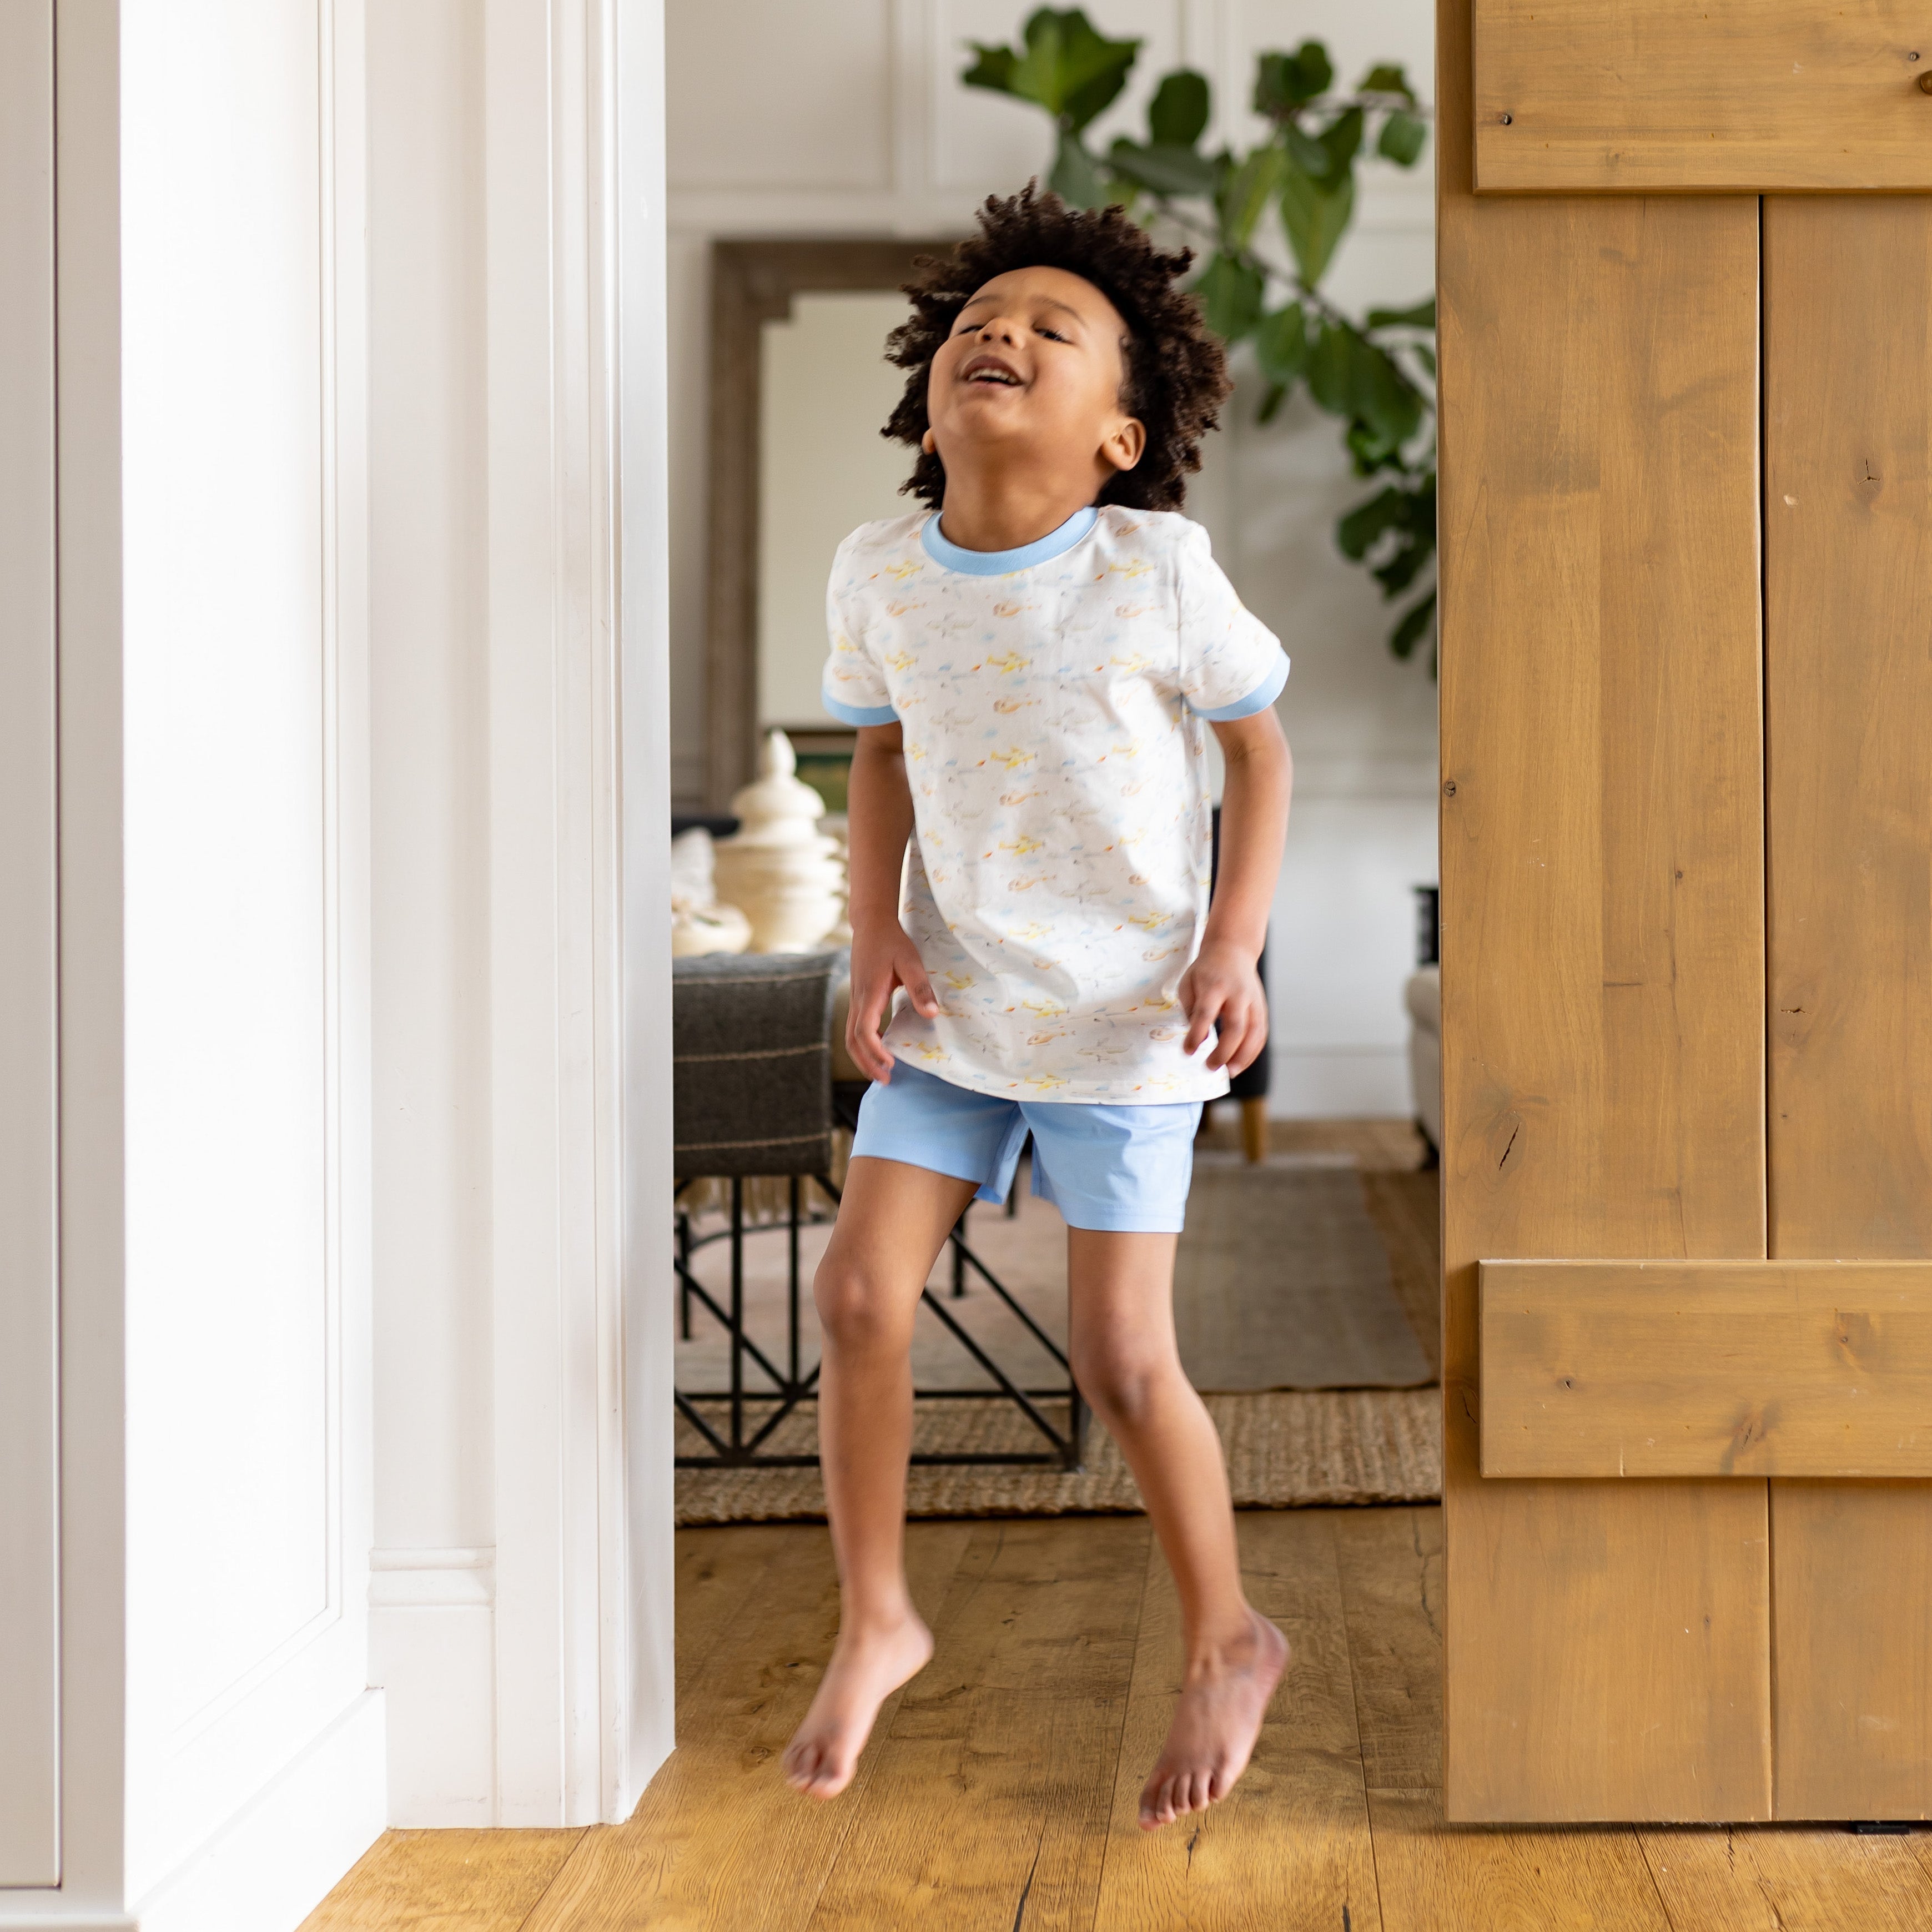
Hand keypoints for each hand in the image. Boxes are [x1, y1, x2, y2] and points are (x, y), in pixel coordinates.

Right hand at [846, 921, 938, 1082]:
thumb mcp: (910, 961)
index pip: (864, 1032)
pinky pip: (856, 1027)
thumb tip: (932, 1014)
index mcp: (869, 994)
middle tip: (885, 1081)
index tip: (890, 1064)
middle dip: (866, 1064)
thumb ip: (920, 987)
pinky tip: (880, 1048)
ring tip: (880, 1072)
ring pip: (851, 1037)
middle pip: (853, 1042)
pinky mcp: (859, 998)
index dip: (875, 1051)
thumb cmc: (892, 942)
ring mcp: (856, 1000)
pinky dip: (864, 1044)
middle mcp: (858, 1001)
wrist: (871, 925)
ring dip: (863, 1057)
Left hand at [1177, 940, 1268, 1075]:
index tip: (1188, 1051)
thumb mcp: (1188, 983)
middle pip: (1235, 1026)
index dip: (1197, 1035)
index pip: (1205, 1013)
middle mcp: (1237, 994)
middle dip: (1224, 1051)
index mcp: (1214, 985)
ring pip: (1254, 1033)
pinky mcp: (1261, 1008)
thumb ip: (1190, 1010)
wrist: (1232, 950)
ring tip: (1230, 1072)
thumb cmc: (1206, 971)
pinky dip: (1253, 1051)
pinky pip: (1261, 1033)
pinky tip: (1241, 1063)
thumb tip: (1200, 1039)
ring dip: (1243, 1056)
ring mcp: (1253, 1001)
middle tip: (1211, 1067)